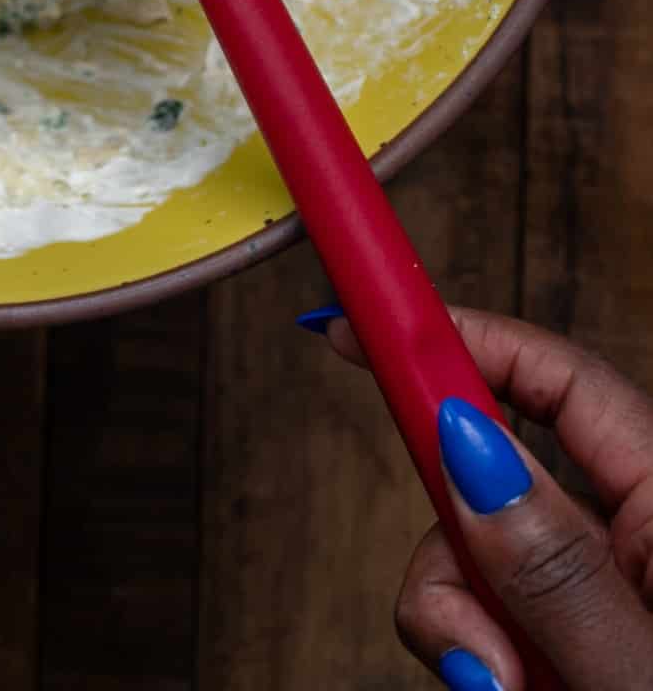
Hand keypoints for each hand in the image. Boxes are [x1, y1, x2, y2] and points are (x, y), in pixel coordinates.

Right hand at [319, 304, 652, 687]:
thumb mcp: (640, 674)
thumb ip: (558, 573)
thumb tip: (467, 449)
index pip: (556, 380)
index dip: (457, 338)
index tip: (358, 326)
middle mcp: (638, 538)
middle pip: (488, 482)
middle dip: (454, 560)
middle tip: (476, 663)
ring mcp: (602, 599)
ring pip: (474, 566)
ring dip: (469, 637)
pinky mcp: (571, 654)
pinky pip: (488, 631)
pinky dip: (485, 669)